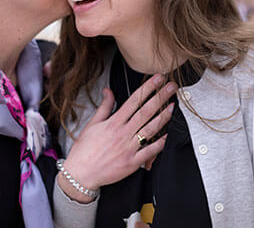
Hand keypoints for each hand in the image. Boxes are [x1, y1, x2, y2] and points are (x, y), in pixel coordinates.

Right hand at [58, 74, 176, 202]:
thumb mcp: (92, 124)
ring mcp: (128, 148)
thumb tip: (108, 91)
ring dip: (163, 116)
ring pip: (150, 129)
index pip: (134, 100)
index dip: (147, 88)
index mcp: (113, 123)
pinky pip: (150, 151)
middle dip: (160, 97)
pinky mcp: (132, 162)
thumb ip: (104, 106)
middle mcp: (123, 133)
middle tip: (171, 87)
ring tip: (172, 106)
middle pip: (146, 111)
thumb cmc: (84, 150)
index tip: (157, 79)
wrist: (80, 174)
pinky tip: (168, 135)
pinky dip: (160, 143)